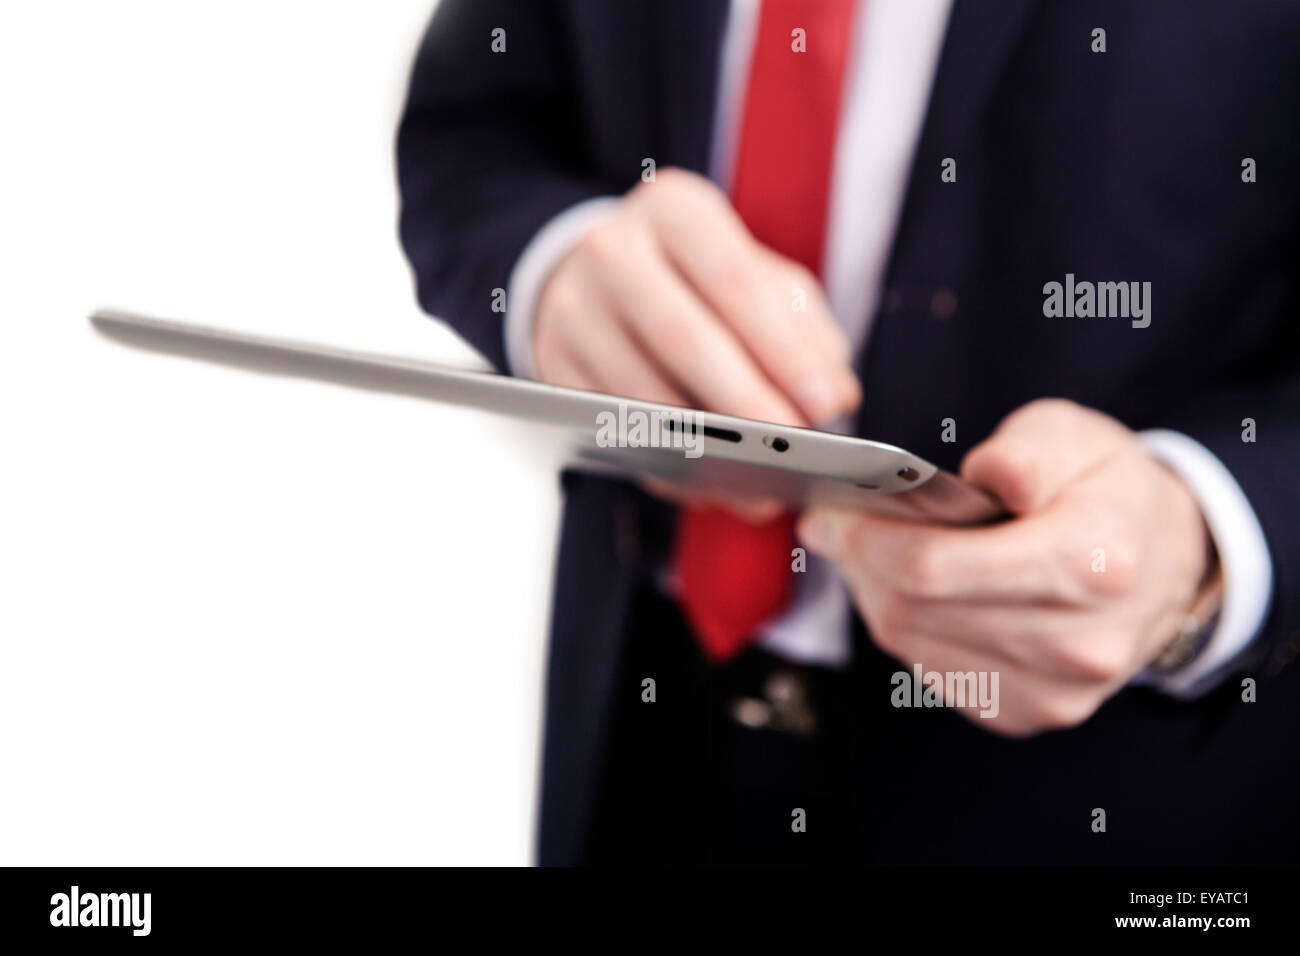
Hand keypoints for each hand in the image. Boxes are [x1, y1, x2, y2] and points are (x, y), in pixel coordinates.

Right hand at [532, 168, 860, 516]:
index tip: (825, 405)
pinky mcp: (552, 365)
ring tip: (761, 480)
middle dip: (745, 401)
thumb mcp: (756, 276)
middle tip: (793, 449)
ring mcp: (573, 308)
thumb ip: (804, 329)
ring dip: (706, 447)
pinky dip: (668, 466)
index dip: (783, 349)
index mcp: (675, 211)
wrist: (596, 276)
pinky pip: (615, 430)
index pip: (735, 282)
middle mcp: (613, 249)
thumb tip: (835, 396)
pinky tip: (710, 482)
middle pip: (684, 337)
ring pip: (643, 394)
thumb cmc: (697, 279)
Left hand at [797, 399, 1212, 736]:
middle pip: (915, 611)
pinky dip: (903, 628)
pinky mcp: (1030, 713)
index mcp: (1092, 564)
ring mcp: (1055, 691)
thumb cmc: (1107, 491)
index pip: (937, 568)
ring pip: (913, 645)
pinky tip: (900, 589)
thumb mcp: (1074, 436)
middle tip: (827, 526)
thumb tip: (977, 477)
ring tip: (859, 551)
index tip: (825, 513)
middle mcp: (1077, 643)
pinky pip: (932, 671)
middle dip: (856, 563)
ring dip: (872, 594)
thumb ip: (1023, 451)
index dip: (865, 540)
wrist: (1166, 565)